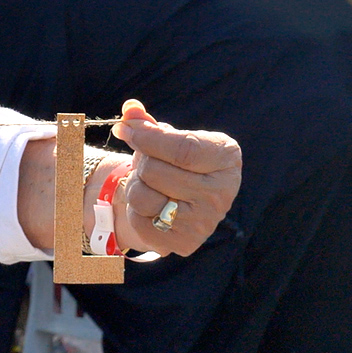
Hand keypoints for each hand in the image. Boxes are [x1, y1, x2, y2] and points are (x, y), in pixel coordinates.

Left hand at [112, 99, 240, 256]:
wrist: (180, 201)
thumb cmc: (175, 161)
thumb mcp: (167, 136)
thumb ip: (148, 122)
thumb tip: (130, 109)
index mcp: (225, 157)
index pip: (183, 148)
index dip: (148, 137)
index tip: (126, 129)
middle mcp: (222, 193)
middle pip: (156, 171)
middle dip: (140, 162)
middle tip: (145, 162)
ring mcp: (205, 222)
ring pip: (143, 197)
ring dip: (135, 186)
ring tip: (147, 182)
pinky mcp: (185, 242)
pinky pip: (140, 222)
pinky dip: (135, 210)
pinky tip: (149, 204)